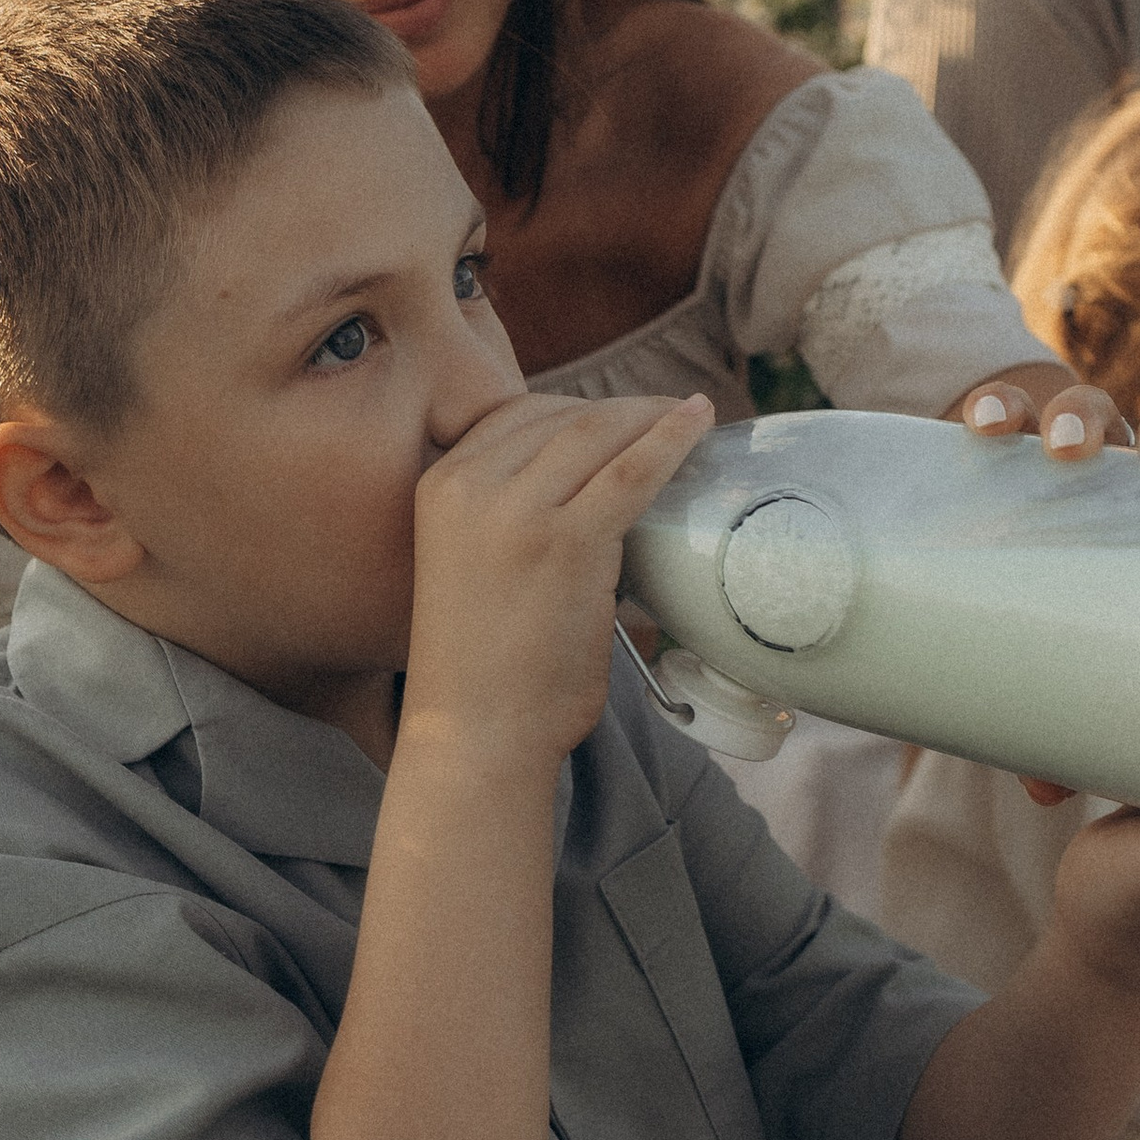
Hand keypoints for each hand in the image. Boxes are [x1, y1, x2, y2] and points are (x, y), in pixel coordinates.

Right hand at [401, 390, 713, 768]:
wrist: (476, 732)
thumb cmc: (486, 665)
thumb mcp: (474, 562)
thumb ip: (513, 515)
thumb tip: (592, 485)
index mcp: (440, 485)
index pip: (517, 415)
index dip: (577, 408)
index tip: (620, 415)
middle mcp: (470, 485)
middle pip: (560, 416)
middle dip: (620, 410)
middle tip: (666, 415)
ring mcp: (517, 510)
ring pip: (598, 432)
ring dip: (651, 416)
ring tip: (689, 417)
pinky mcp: (567, 541)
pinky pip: (631, 471)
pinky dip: (671, 439)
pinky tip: (700, 421)